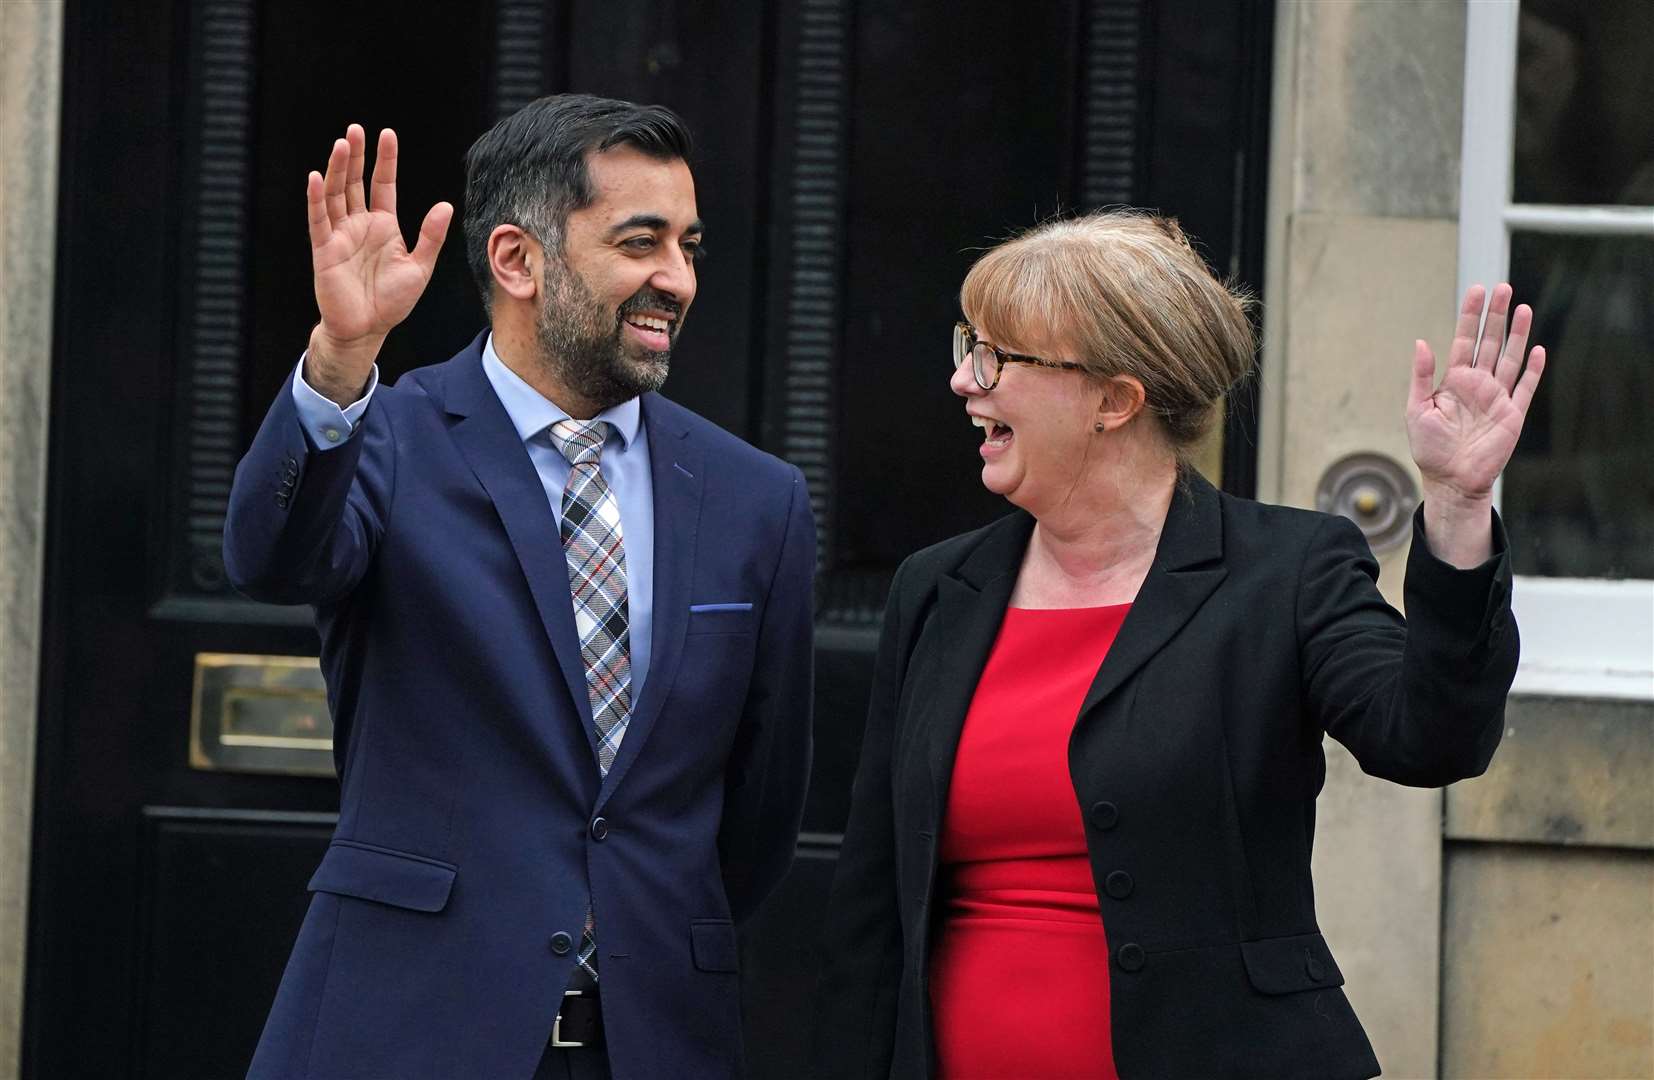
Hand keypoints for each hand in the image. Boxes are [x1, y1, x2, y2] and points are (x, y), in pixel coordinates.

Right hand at [305, 124, 452, 404]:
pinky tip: (317, 177)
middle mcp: (360, 225)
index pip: (383, 184)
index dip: (385, 161)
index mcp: (384, 226)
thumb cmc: (393, 301)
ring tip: (341, 144)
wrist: (368, 329)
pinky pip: (318, 219)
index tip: (387, 134)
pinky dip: (317, 198)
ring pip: (336, 194)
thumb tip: (445, 205)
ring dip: (337, 170)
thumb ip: (431, 237)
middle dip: (356, 156)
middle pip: (355, 182)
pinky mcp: (324, 249)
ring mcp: (340, 235)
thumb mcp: (420, 267)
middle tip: (356, 129)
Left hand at [1407, 283, 1547, 566]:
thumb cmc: (1429, 448)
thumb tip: (1421, 342)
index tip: (1476, 290)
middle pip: (1490, 342)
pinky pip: (1525, 388)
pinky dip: (1532, 370)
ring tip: (1522, 307)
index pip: (1465, 339)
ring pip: (1509, 358)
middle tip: (1503, 287)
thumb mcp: (1416, 410)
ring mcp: (1497, 397)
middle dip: (1496, 315)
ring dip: (1517, 334)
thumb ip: (1421, 376)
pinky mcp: (1512, 414)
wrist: (1451, 481)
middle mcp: (1477, 384)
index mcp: (1453, 380)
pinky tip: (1537, 349)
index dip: (1471, 315)